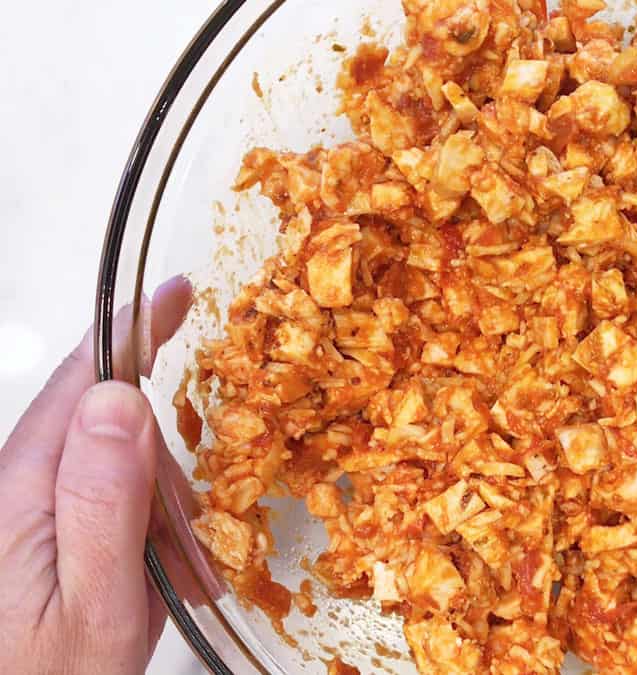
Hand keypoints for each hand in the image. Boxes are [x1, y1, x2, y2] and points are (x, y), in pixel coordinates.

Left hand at [0, 278, 190, 674]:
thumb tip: (122, 399)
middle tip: (190, 528)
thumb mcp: (96, 602)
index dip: (133, 330)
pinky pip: (104, 498)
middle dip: (163, 458)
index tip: (176, 294)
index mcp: (23, 491)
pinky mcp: (39, 532)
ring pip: (113, 462)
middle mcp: (17, 489)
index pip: (83, 382)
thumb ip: (105, 500)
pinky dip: (143, 526)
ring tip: (173, 573)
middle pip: (106, 422)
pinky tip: (155, 574)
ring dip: (156, 503)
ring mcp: (27, 511)